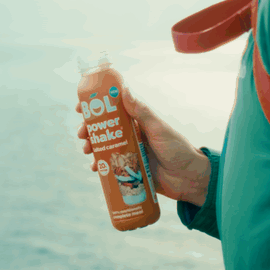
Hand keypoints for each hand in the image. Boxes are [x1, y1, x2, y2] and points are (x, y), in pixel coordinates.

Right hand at [76, 87, 211, 206]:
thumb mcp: (158, 129)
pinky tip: (95, 168)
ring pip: (104, 147)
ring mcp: (129, 152)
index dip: (95, 107)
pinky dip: (100, 166)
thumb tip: (124, 90)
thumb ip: (141, 112)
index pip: (112, 109)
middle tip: (82, 134)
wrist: (189, 179)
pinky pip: (110, 166)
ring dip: (92, 147)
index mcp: (137, 122)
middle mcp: (131, 135)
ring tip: (87, 151)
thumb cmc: (178, 149)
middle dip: (89, 130)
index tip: (80, 107)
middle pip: (103, 129)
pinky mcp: (129, 169)